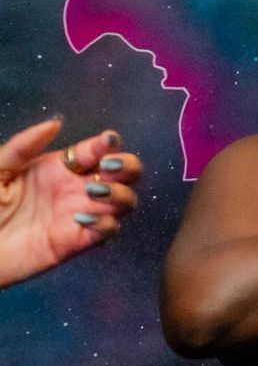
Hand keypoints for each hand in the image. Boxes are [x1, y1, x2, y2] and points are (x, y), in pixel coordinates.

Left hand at [0, 120, 142, 288]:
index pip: (98, 150)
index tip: (106, 142)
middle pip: (125, 173)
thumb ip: (23, 146)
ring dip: (119, 194)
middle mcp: (78, 189)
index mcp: (62, 167)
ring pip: (125, 201)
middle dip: (127, 166)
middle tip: (106, 169)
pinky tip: (82, 220)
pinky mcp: (78, 242)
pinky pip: (109, 231)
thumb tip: (55, 123)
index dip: (108, 143)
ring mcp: (82, 215)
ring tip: (92, 193)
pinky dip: (106, 224)